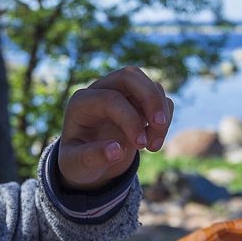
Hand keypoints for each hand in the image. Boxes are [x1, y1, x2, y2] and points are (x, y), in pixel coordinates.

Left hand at [58, 66, 173, 189]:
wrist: (87, 162)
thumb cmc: (78, 161)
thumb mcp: (76, 165)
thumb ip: (91, 158)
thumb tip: (117, 150)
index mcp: (81, 102)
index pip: (110, 98)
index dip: (129, 119)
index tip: (140, 145)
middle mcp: (100, 91)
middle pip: (130, 75)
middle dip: (150, 98)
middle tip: (159, 124)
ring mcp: (121, 93)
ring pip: (150, 86)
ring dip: (161, 114)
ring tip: (153, 147)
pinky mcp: (138, 102)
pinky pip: (160, 99)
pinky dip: (165, 119)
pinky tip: (153, 143)